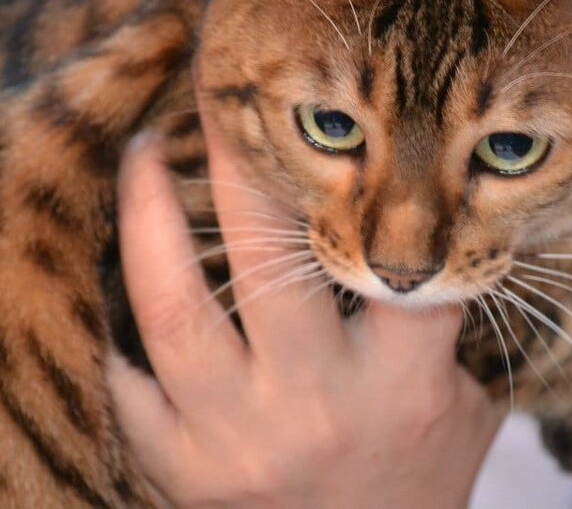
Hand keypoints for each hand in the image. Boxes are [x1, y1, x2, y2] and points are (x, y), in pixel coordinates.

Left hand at [110, 116, 503, 507]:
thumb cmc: (417, 480)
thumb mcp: (461, 405)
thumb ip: (442, 324)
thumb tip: (429, 218)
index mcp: (401, 386)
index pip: (388, 263)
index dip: (371, 182)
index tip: (342, 117)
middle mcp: (316, 407)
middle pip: (264, 263)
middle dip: (234, 167)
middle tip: (215, 99)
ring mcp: (238, 441)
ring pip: (173, 312)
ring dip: (147, 221)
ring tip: (140, 157)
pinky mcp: (181, 474)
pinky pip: (129, 383)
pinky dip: (116, 320)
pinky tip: (109, 262)